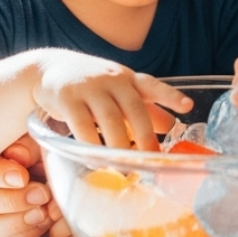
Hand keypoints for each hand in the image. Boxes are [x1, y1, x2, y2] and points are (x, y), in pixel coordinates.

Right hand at [0, 136, 55, 236]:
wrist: (52, 167)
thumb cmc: (38, 148)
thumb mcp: (36, 139)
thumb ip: (26, 145)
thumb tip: (17, 155)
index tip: (23, 177)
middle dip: (10, 201)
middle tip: (40, 195)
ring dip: (15, 222)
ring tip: (43, 212)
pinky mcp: (1, 231)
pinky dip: (26, 234)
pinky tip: (44, 222)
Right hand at [34, 51, 192, 149]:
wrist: (49, 68)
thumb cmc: (92, 84)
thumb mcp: (120, 91)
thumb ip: (144, 107)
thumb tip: (171, 125)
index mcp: (128, 79)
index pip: (153, 85)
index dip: (170, 96)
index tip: (188, 106)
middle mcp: (113, 80)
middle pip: (134, 108)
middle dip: (145, 135)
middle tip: (152, 160)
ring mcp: (90, 88)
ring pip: (110, 118)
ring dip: (119, 145)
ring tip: (125, 168)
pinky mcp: (67, 99)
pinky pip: (81, 125)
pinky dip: (90, 146)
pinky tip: (96, 161)